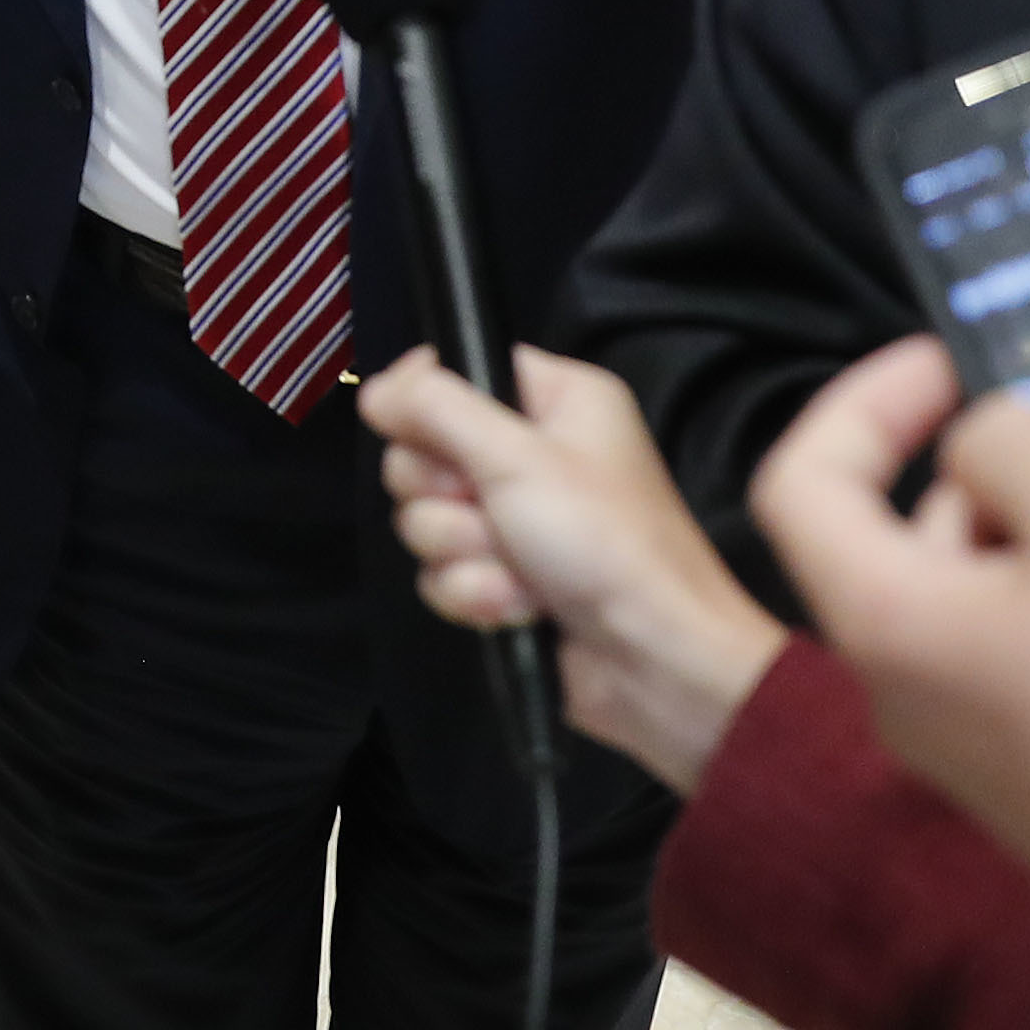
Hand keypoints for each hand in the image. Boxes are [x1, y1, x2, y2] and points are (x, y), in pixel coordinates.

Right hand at [361, 346, 786, 790]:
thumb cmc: (604, 541)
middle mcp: (535, 453)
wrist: (654, 659)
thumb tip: (375, 387)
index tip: (419, 428)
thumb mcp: (518, 456)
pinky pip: (444, 572)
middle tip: (489, 510)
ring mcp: (517, 521)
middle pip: (427, 451)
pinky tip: (521, 606)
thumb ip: (437, 408)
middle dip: (447, 496)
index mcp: (556, 402)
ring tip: (520, 572)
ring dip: (466, 553)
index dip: (428, 400)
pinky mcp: (504, 579)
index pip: (461, 371)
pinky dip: (476, 593)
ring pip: (428, 519)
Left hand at [753, 340, 1029, 948]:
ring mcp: (964, 751)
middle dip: (981, 469)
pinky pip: (1024, 661)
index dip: (863, 401)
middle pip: (895, 539)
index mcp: (880, 619)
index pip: (800, 481)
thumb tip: (978, 447)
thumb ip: (1012, 445)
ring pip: (970, 599)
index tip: (953, 362)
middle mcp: (896, 691)